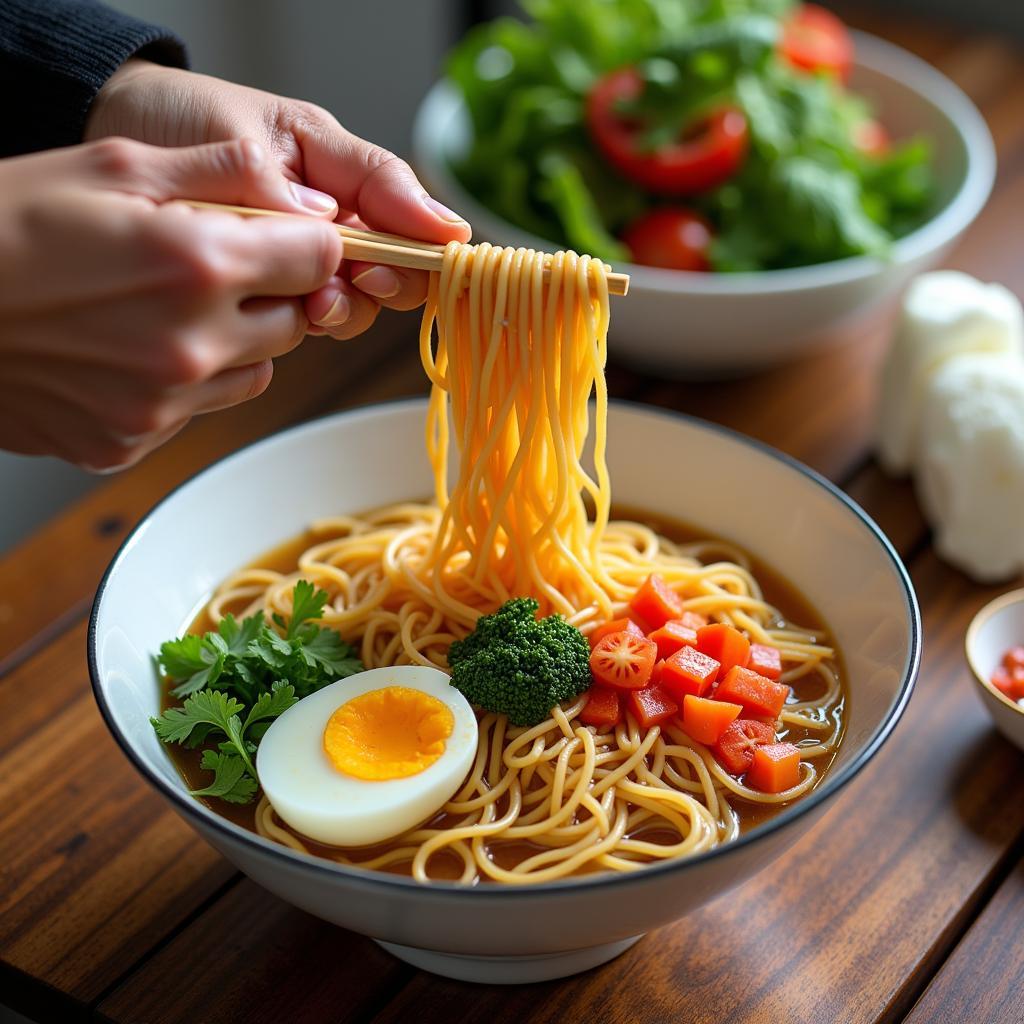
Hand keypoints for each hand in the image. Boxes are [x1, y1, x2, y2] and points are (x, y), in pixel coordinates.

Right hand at [0, 137, 342, 469]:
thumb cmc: (7, 222)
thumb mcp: (114, 164)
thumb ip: (225, 173)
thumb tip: (307, 195)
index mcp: (196, 265)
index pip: (319, 261)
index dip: (306, 243)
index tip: (284, 237)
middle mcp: (191, 346)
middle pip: (295, 323)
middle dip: (270, 292)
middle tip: (209, 267)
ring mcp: (162, 405)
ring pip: (256, 372)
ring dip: (234, 340)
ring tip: (164, 308)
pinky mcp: (132, 442)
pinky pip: (199, 410)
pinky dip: (185, 382)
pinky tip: (130, 350)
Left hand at [86, 61, 472, 338]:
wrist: (115, 137)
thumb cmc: (187, 121)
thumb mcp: (258, 136)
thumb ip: (320, 182)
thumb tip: (385, 226)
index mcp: (340, 174)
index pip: (407, 211)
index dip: (428, 239)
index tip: (437, 251)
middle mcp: (333, 223)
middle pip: (396, 270)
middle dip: (389, 281)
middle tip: (363, 279)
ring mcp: (305, 262)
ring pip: (357, 302)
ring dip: (344, 307)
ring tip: (312, 302)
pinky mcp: (273, 294)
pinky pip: (309, 319)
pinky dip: (305, 322)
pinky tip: (285, 311)